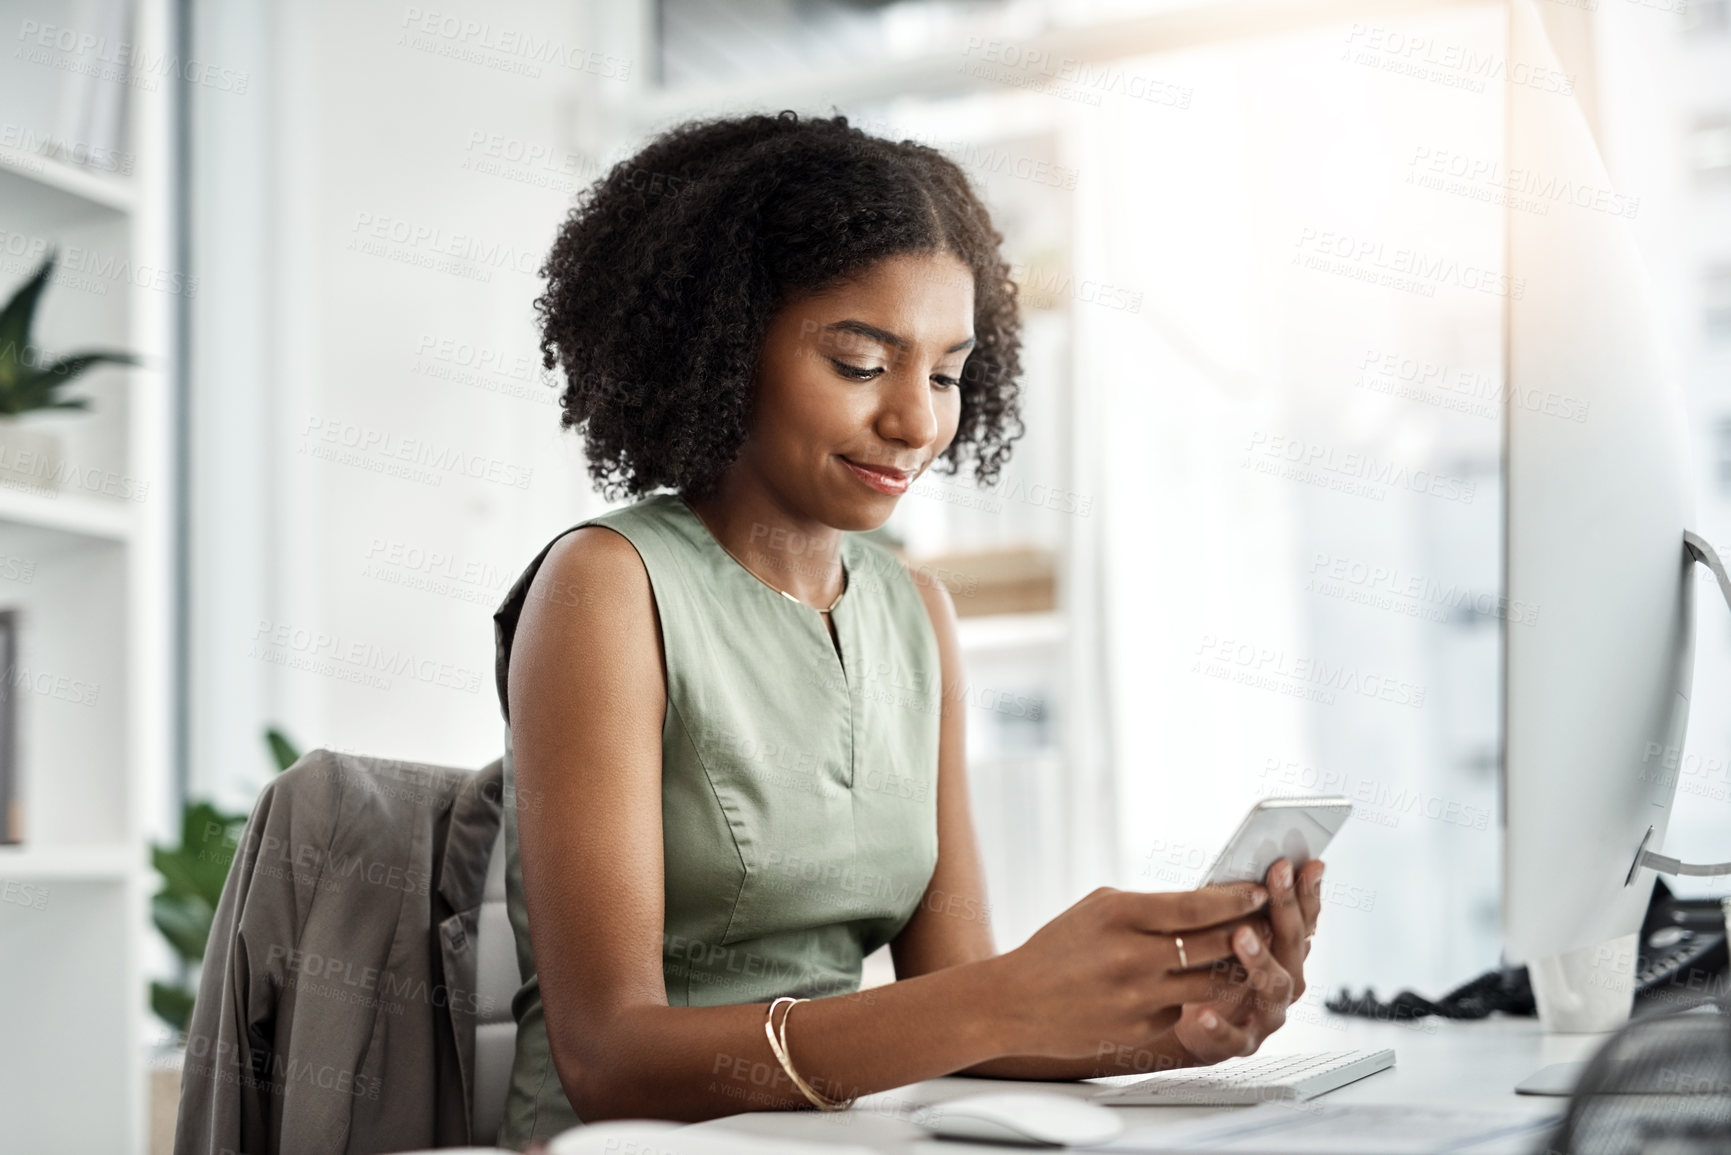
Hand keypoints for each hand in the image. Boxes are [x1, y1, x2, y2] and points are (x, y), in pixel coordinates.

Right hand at [992, 883, 1270, 1061]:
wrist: (1016, 1002)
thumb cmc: (1059, 948)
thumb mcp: (1099, 909)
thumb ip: (1150, 906)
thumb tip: (1208, 904)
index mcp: (1119, 915)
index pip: (1195, 906)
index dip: (1235, 899)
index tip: (1259, 892)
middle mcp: (1131, 957)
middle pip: (1214, 944)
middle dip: (1246, 932)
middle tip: (1265, 923)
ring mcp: (1137, 998)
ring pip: (1210, 983)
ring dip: (1232, 969)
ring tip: (1241, 955)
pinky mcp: (1140, 1030)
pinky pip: (1183, 1009)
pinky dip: (1189, 997)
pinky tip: (1186, 987)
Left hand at [1172, 857, 1323, 1062]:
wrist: (1191, 1027)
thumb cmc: (1211, 971)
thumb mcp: (1226, 935)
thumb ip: (1239, 908)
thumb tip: (1246, 868)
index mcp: (1286, 954)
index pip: (1305, 919)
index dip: (1306, 891)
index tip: (1304, 863)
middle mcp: (1285, 981)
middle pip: (1293, 946)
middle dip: (1286, 908)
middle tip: (1277, 876)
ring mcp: (1267, 1014)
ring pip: (1275, 988)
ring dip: (1261, 959)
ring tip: (1241, 935)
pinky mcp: (1239, 1042)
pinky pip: (1233, 1036)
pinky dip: (1220, 1026)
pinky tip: (1204, 1012)